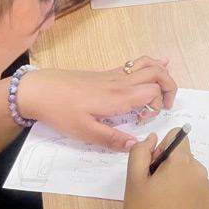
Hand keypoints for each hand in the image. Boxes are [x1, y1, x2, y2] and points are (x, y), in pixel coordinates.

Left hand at [17, 58, 177, 151]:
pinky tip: (156, 66)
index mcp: (118, 97)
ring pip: (148, 64)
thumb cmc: (61, 111)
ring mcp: (115, 75)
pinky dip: (151, 64)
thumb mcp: (83, 131)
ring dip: (163, 73)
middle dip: (170, 87)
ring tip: (165, 88)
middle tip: (167, 105)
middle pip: (157, 73)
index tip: (143, 120)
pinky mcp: (107, 73)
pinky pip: (136, 63)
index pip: (152, 92)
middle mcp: (121, 82)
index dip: (156, 106)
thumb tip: (135, 145)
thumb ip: (111, 139)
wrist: (39, 90)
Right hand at [123, 129, 208, 208]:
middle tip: (154, 191)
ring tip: (164, 204)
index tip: (153, 168)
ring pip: (190, 175)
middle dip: (168, 168)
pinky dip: (187, 196)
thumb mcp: (134, 182)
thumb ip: (140, 153)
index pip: (177, 136)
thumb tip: (151, 138)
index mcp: (183, 162)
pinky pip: (198, 191)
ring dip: (178, 183)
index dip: (161, 149)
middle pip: (183, 158)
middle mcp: (201, 171)